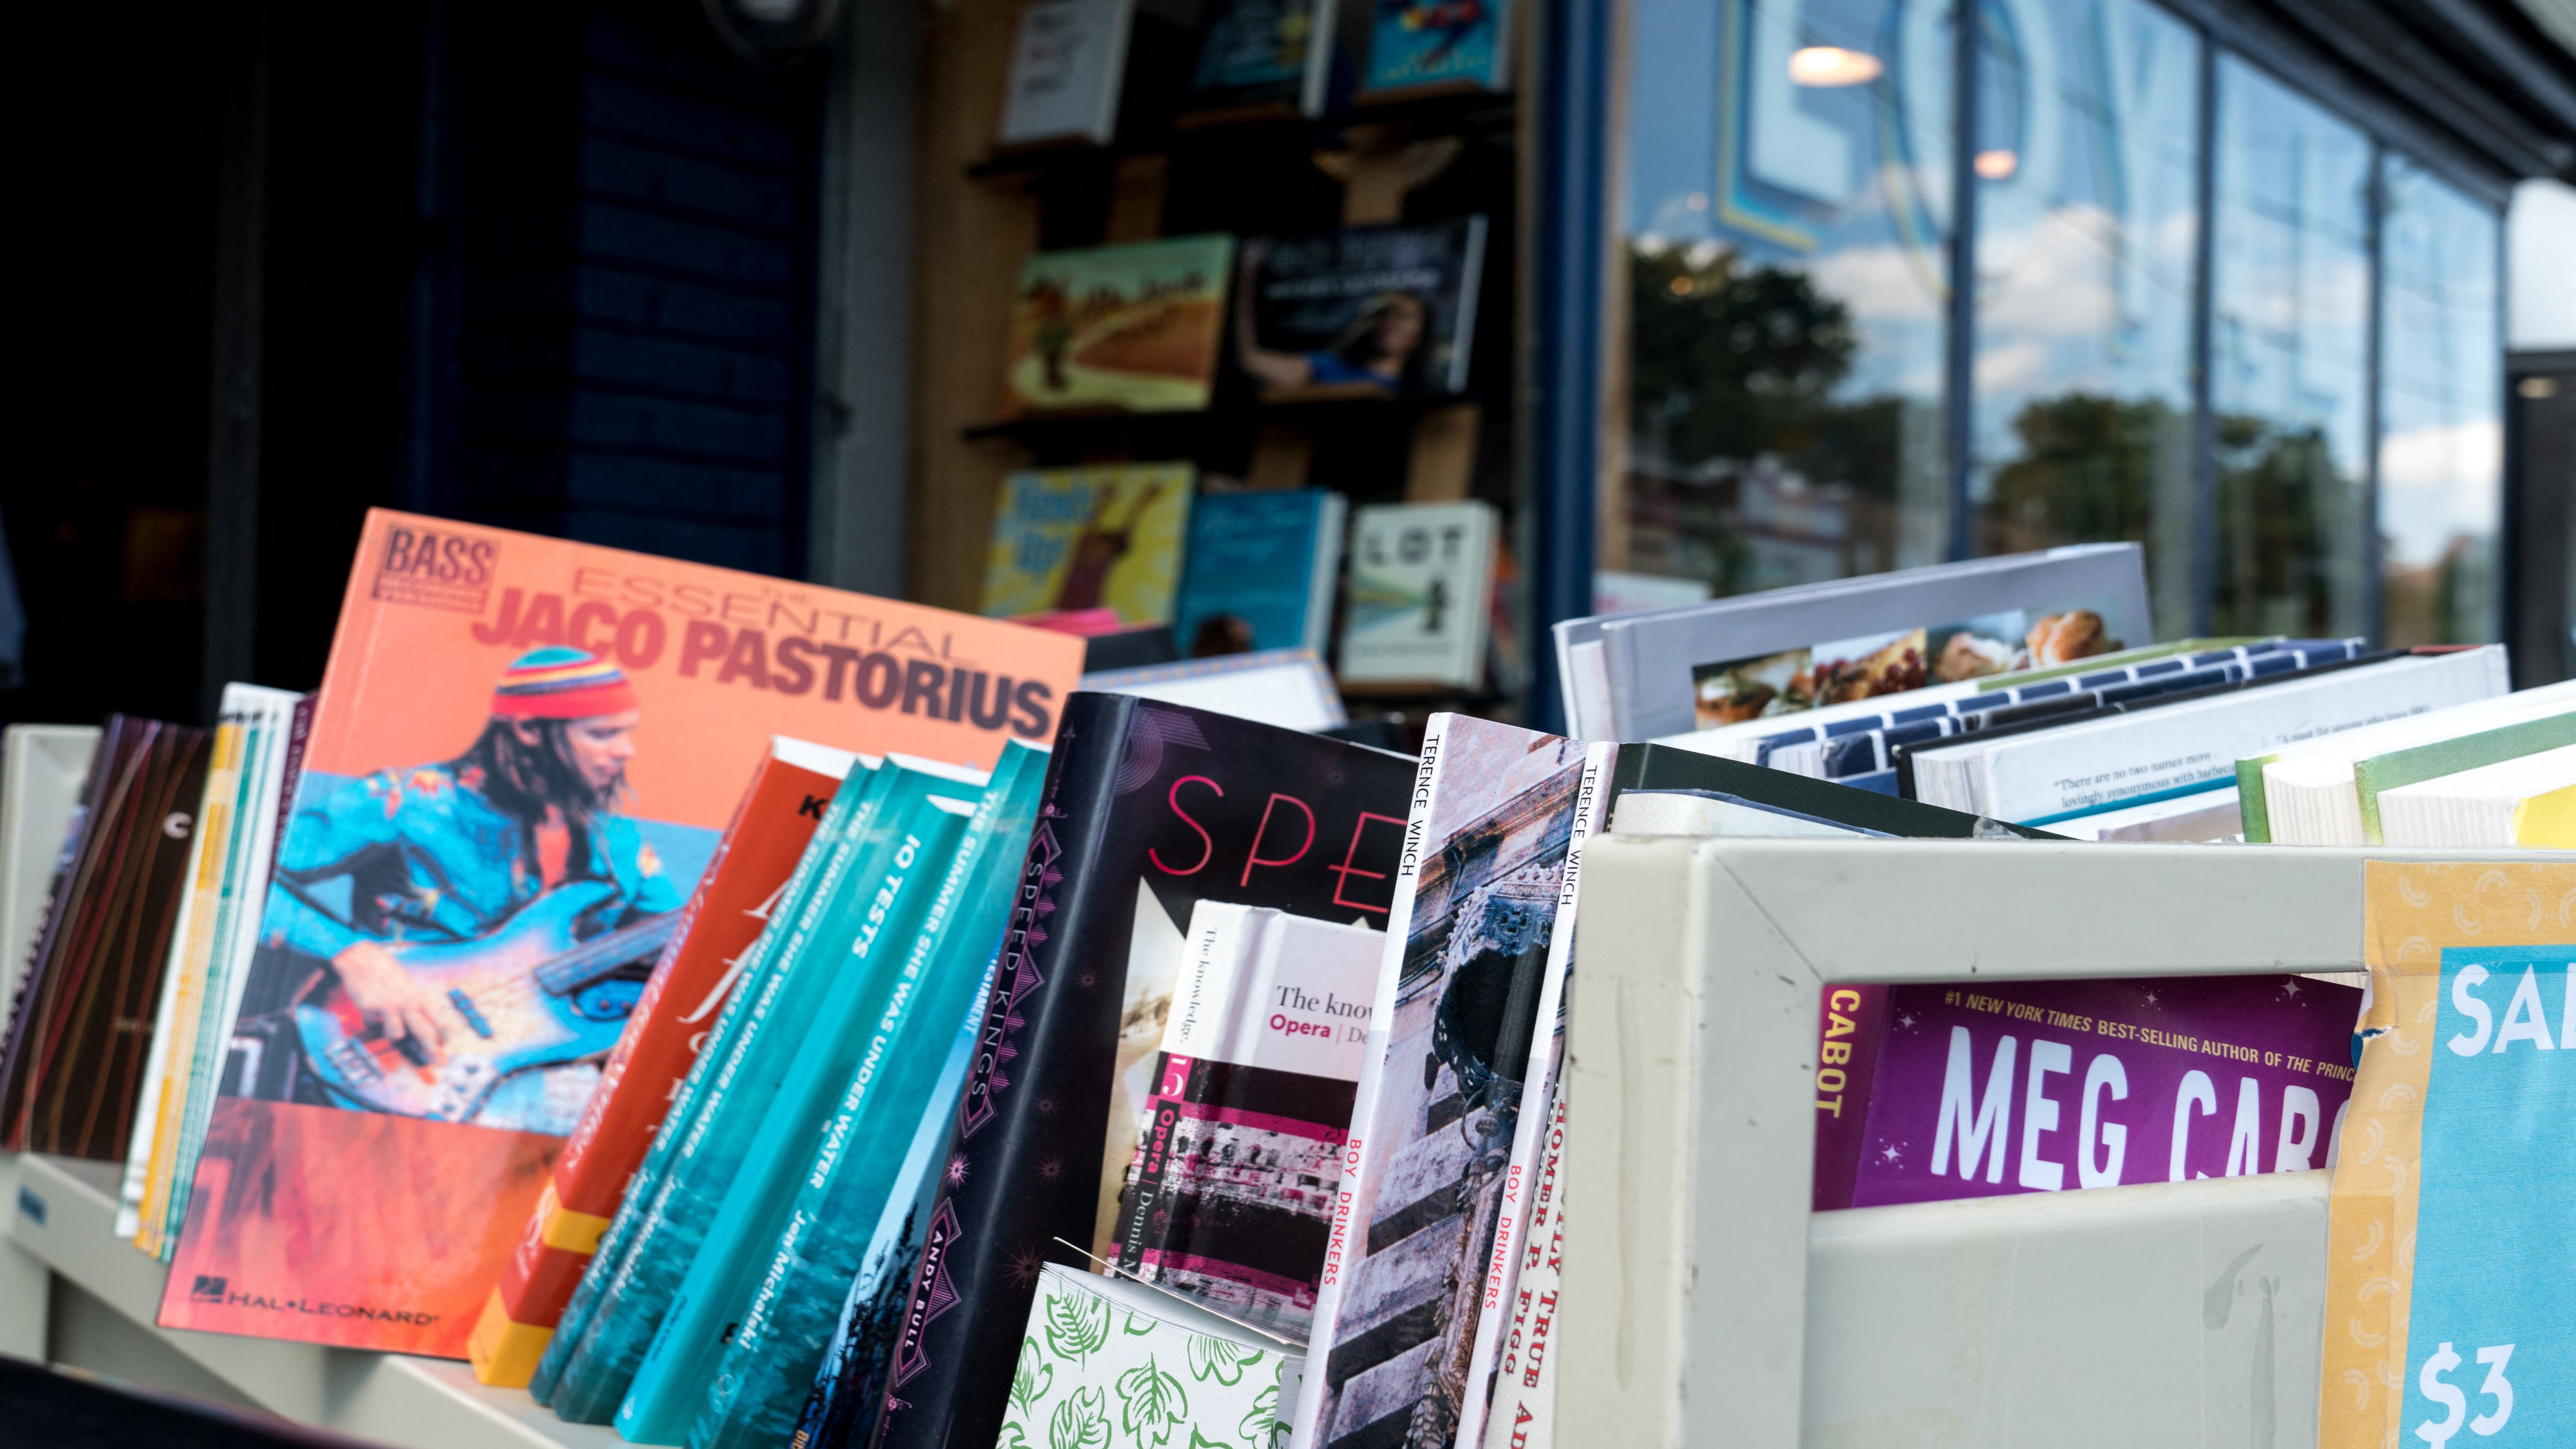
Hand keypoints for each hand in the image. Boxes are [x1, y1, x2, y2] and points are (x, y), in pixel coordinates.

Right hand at [332, 941, 462, 1065]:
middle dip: (431, 1050)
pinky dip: (369, 1022)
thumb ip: (415, 1006)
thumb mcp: (408, 988)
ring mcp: (389, 1006)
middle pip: (425, 1032)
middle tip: (436, 1061)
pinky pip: (371, 1025)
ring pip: (396, 1034)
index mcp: (419, 999)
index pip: (438, 1021)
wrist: (364, 959)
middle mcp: (408, 1003)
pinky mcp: (370, 1007)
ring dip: (391, 1034)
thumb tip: (421, 1024)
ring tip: (385, 1025)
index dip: (443, 1036)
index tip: (444, 1046)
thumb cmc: (388, 975)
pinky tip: (369, 1010)